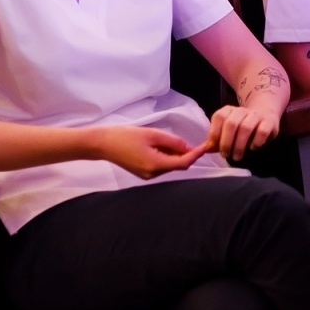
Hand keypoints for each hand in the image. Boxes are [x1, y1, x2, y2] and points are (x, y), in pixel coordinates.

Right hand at [92, 125, 209, 177]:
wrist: (103, 144)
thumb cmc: (125, 136)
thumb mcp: (152, 134)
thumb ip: (172, 142)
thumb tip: (187, 148)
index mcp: (155, 165)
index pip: (183, 163)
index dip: (196, 155)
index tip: (206, 147)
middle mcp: (153, 174)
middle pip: (177, 166)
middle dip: (186, 154)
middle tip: (192, 142)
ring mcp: (147, 176)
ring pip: (169, 166)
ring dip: (175, 155)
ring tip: (170, 141)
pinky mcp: (143, 173)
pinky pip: (160, 166)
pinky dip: (166, 157)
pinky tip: (162, 147)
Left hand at [207, 105, 279, 161]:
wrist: (265, 115)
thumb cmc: (242, 127)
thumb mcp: (228, 132)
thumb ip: (216, 140)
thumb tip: (204, 149)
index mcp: (229, 110)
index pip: (219, 117)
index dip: (215, 132)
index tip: (213, 147)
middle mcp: (242, 110)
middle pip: (231, 123)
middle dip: (226, 142)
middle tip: (226, 155)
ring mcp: (256, 115)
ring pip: (246, 127)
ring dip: (239, 145)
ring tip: (237, 157)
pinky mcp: (269, 122)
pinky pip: (262, 131)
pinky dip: (256, 142)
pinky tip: (253, 148)